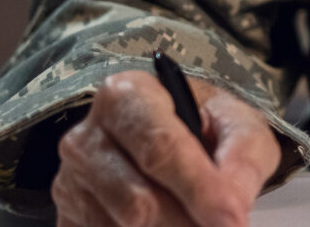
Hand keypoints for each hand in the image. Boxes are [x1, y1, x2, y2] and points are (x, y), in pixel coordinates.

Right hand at [51, 70, 278, 226]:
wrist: (172, 136)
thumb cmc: (206, 126)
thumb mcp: (239, 127)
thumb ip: (243, 159)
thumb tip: (231, 207)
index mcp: (127, 96)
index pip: (159, 149)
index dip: (199, 190)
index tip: (231, 220)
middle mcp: (86, 137)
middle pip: (138, 202)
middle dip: (188, 221)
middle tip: (222, 224)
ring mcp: (69, 182)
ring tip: (194, 218)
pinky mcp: (67, 217)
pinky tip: (166, 222)